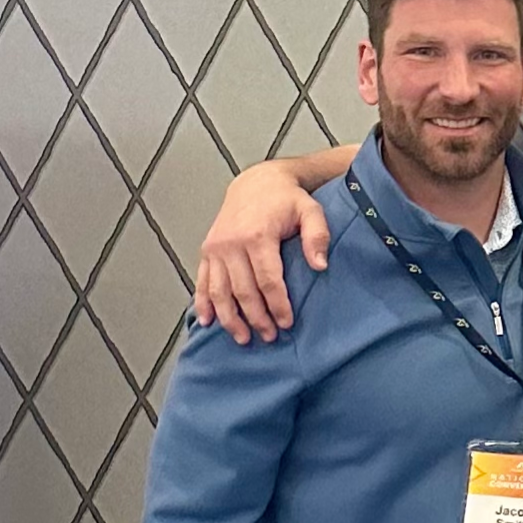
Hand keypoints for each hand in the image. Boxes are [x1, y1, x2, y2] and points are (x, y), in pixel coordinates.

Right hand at [196, 162, 331, 342]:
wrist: (256, 183)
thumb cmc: (287, 199)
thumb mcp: (311, 210)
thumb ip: (318, 236)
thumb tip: (320, 266)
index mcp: (257, 235)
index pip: (268, 280)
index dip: (277, 305)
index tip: (287, 323)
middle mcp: (231, 243)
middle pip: (243, 291)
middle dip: (256, 318)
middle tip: (270, 338)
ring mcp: (216, 248)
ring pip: (220, 291)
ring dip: (230, 318)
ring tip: (244, 339)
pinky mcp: (207, 251)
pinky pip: (202, 281)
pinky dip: (204, 303)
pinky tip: (207, 322)